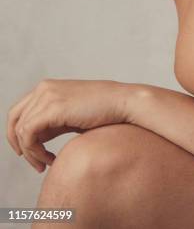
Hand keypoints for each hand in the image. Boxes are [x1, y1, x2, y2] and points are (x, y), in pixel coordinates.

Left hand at [6, 78, 129, 172]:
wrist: (123, 103)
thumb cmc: (102, 111)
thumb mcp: (69, 116)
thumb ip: (50, 123)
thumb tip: (33, 140)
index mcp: (47, 87)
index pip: (18, 111)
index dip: (17, 135)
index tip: (30, 153)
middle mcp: (44, 88)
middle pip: (13, 119)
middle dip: (19, 145)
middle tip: (34, 162)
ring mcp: (47, 96)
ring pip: (20, 130)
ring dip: (31, 153)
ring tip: (46, 163)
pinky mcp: (53, 108)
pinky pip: (29, 134)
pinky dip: (34, 151)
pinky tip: (50, 159)